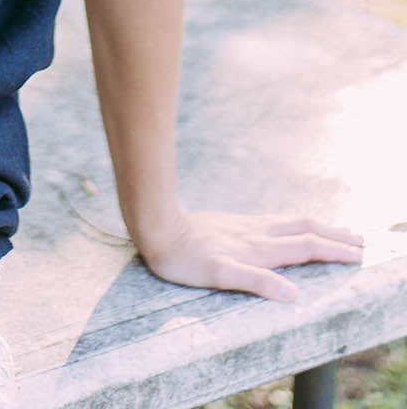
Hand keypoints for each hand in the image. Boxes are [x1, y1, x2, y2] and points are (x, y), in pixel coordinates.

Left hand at [136, 209, 364, 300]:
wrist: (158, 225)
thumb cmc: (184, 258)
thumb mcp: (219, 276)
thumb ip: (256, 282)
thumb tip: (294, 295)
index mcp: (258, 249)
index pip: (305, 247)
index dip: (333, 250)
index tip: (358, 253)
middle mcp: (257, 234)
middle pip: (304, 229)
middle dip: (333, 235)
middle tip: (360, 239)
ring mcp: (246, 226)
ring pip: (290, 222)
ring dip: (317, 226)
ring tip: (334, 230)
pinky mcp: (234, 224)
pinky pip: (274, 221)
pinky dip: (294, 224)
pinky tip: (290, 227)